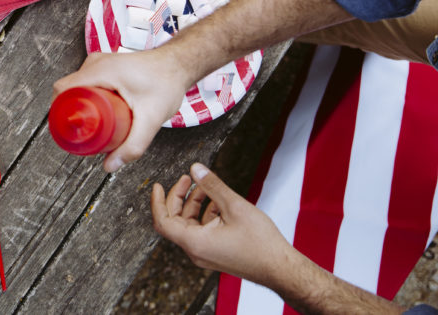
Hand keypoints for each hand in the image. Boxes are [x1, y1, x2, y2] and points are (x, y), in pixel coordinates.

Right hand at [53, 50, 191, 171]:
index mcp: (101, 71)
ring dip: (80, 105)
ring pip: (77, 86)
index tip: (69, 128)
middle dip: (71, 112)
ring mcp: (101, 62)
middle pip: (68, 89)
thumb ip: (133, 145)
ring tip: (91, 125)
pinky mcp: (106, 66)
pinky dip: (87, 98)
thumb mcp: (151, 119)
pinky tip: (98, 113)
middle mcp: (96, 63)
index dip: (59, 110)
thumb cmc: (167, 82)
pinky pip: (87, 82)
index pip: (63, 88)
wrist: (179, 64)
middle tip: (83, 132)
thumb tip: (110, 166)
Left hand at [151, 163, 293, 284]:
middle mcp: (196, 251)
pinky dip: (206, 214)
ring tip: (207, 187)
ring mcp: (205, 253)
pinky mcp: (215, 253)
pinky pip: (202, 231)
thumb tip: (195, 168)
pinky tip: (219, 202)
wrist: (281, 268)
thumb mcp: (234, 206)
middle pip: (175, 220)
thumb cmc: (260, 243)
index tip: (157, 185)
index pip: (162, 221)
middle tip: (188, 179)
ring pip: (189, 224)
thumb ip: (212, 185)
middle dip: (179, 197)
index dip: (157, 201)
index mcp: (194, 242)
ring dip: (194, 204)